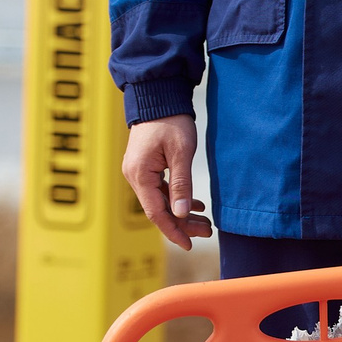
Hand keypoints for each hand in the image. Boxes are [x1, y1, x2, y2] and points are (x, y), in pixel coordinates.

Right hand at [123, 116, 214, 249]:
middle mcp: (134, 176)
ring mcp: (138, 172)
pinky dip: (177, 198)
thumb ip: (181, 184)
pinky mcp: (145, 167)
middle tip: (208, 231)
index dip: (173, 230)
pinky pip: (160, 190)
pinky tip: (195, 206)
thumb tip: (181, 215)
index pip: (156, 212)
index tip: (190, 244)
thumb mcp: (181, 152)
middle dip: (182, 224)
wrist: (158, 96)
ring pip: (161, 201)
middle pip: (158, 209)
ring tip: (206, 222)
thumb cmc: (171, 121)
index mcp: (140, 174)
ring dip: (181, 212)